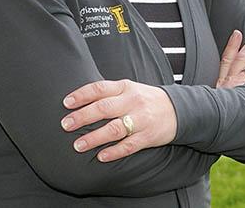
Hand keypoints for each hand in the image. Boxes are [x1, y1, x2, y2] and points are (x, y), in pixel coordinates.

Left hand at [60, 79, 176, 161]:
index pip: (100, 88)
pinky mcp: (148, 136)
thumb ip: (108, 93)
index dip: (82, 95)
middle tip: (66, 125)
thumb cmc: (146, 100)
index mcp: (126, 87)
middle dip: (83, 117)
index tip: (66, 103)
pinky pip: (129, 146)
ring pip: (114, 129)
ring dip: (94, 138)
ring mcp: (141, 120)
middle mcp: (133, 102)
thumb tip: (78, 101)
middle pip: (104, 108)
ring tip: (78, 145)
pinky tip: (101, 156)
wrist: (178, 110)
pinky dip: (114, 152)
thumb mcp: (130, 89)